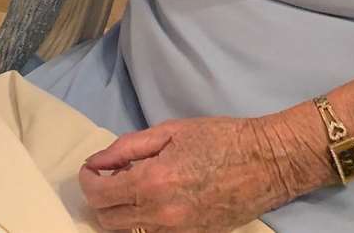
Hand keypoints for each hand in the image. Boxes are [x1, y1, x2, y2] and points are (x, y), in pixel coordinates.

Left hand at [78, 116, 290, 232]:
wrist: (266, 162)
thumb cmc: (220, 138)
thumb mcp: (169, 131)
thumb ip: (128, 148)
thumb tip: (99, 161)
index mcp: (153, 183)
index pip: (100, 195)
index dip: (88, 180)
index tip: (91, 167)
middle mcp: (161, 216)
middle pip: (108, 221)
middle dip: (99, 198)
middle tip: (107, 175)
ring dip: (119, 213)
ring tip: (129, 186)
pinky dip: (142, 221)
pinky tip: (151, 199)